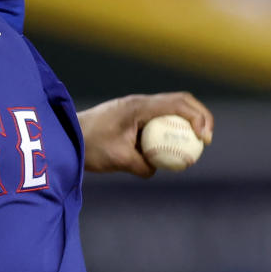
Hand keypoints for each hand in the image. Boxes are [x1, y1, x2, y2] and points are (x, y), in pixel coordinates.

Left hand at [77, 92, 213, 176]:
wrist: (64, 138)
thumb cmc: (88, 146)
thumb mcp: (117, 160)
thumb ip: (141, 166)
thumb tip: (156, 170)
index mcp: (138, 106)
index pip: (178, 103)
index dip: (199, 118)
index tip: (204, 138)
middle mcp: (139, 103)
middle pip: (181, 102)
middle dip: (199, 118)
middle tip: (206, 140)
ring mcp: (136, 109)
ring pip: (170, 111)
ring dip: (185, 125)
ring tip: (191, 147)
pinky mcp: (132, 119)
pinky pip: (158, 122)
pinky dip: (169, 132)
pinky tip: (168, 150)